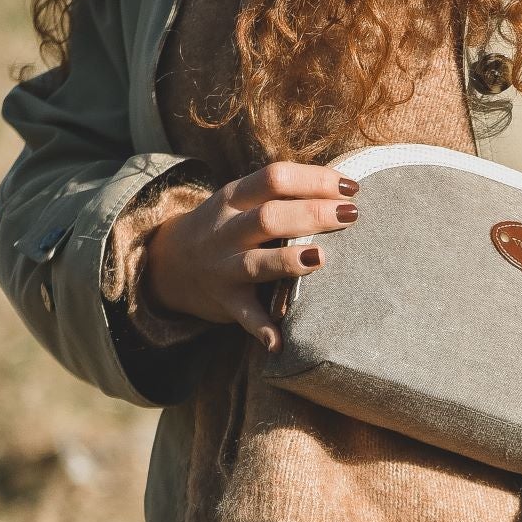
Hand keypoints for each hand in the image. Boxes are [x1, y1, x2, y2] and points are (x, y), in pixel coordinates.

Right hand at [145, 159, 361, 349]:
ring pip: (256, 263)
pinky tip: (280, 343)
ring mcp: (224, 267)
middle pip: (269, 216)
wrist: (170, 263)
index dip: (314, 179)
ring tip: (320, 258)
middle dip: (312, 214)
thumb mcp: (241, 202)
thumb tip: (343, 190)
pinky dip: (262, 329)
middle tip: (350, 215)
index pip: (275, 178)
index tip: (351, 188)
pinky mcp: (226, 300)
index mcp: (234, 198)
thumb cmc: (227, 227)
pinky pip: (245, 316)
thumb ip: (280, 195)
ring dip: (289, 261)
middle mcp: (226, 230)